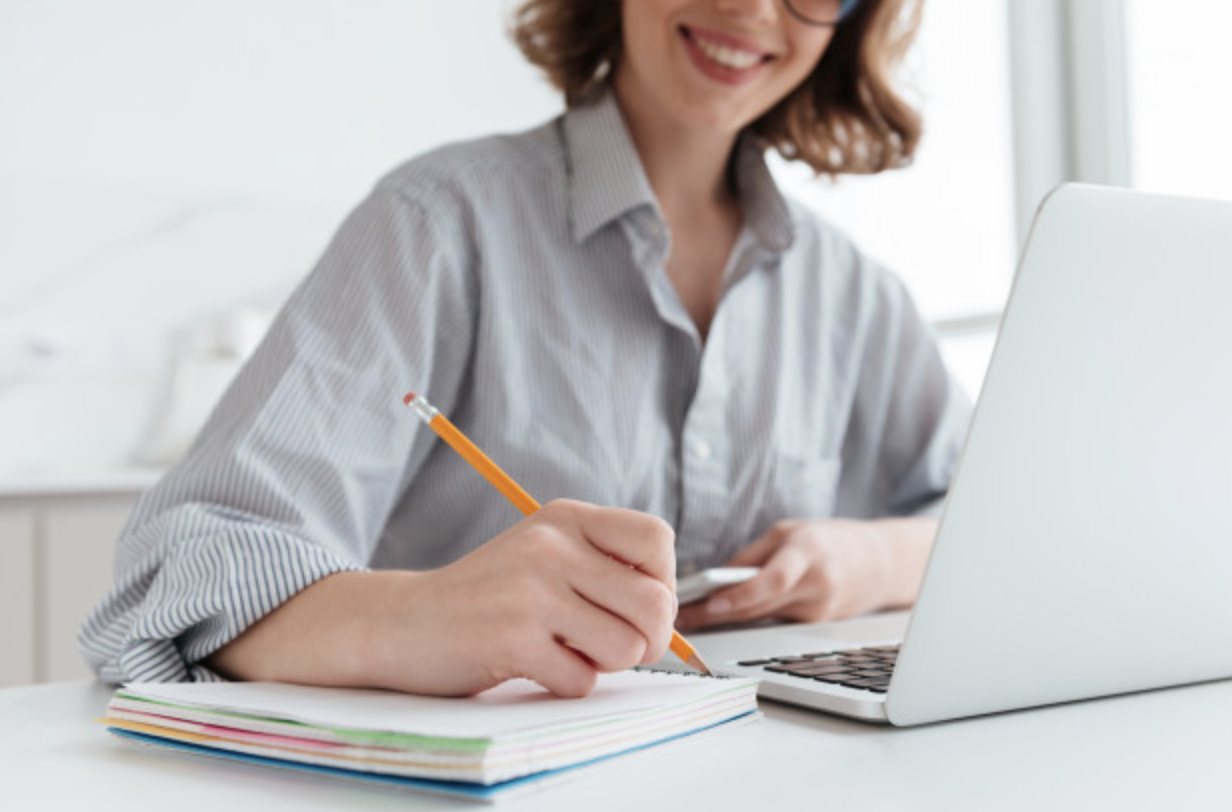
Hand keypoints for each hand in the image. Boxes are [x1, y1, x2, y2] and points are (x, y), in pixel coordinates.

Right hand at [209, 500, 676, 698]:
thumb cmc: (485, 597)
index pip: (658, 539)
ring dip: (604, 663)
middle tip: (612, 644)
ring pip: (627, 646)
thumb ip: (603, 568)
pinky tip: (533, 665)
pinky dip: (566, 684)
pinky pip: (582, 680)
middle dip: (647, 639)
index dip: (662, 582)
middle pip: (656, 603)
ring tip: (565, 650)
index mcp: (565, 518)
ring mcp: (530, 590)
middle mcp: (551, 545)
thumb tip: (670, 614)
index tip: (633, 603)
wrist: (401, 622)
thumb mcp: (544, 555)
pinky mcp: (511, 638)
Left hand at [674, 517, 935, 630]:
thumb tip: (715, 580)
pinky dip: (749, 619)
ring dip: (727, 619)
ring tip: (692, 617)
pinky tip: (724, 618)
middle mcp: (817, 587)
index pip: (773, 581)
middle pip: (760, 607)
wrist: (881, 564)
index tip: (709, 605)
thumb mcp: (788, 532)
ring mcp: (818, 613)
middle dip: (717, 614)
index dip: (740, 596)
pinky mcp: (816, 628)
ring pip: (762, 619)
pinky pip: (774, 623)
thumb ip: (753, 556)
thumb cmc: (829, 540)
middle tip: (681, 617)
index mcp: (809, 555)